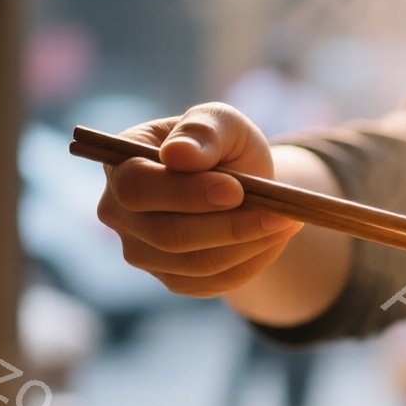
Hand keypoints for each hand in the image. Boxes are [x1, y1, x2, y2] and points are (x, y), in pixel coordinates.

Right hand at [96, 103, 302, 297]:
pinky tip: (273, 238)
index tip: (236, 190)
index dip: (186, 193)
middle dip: (229, 226)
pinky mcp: (172, 278)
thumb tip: (177, 154)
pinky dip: (250, 262)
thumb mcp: (223, 122)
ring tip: (287, 221)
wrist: (241, 185)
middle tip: (281, 214)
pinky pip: (213, 282)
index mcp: (120, 164)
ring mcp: (141, 251)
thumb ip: (203, 131)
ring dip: (248, 245)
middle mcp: (119, 212)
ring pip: (195, 264)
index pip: (137, 188)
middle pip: (167, 235)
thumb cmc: (223, 146)